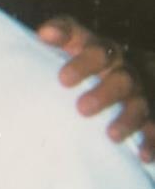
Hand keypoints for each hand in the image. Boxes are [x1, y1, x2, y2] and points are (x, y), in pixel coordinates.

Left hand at [38, 16, 152, 162]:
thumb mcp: (75, 44)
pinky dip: (150, 141)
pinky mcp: (152, 116)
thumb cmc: (87, 60)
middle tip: (83, 109)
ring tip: (112, 135)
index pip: (96, 50)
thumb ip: (61, 34)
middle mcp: (125, 71)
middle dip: (105, 94)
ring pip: (140, 104)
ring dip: (127, 120)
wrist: (128, 72)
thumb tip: (44, 33)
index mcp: (104, 52)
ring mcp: (142, 94)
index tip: (63, 79)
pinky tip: (142, 155)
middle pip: (122, 78)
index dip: (83, 64)